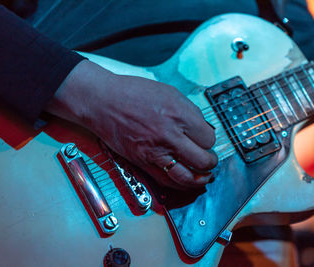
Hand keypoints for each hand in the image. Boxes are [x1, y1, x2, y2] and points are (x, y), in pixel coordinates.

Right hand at [46, 60, 217, 188]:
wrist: (102, 102)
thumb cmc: (133, 93)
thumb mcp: (170, 93)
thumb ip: (190, 112)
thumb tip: (204, 129)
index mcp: (179, 115)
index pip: (208, 139)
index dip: (210, 140)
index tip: (206, 139)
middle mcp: (169, 136)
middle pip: (203, 160)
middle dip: (211, 162)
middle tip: (210, 159)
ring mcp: (155, 152)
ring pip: (187, 178)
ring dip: (200, 179)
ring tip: (204, 175)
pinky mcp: (142, 163)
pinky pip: (166, 181)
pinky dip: (179, 184)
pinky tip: (185, 180)